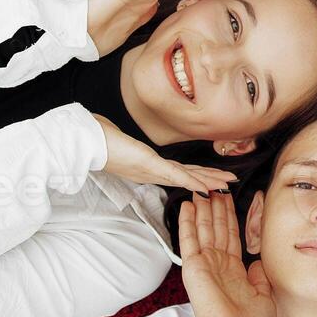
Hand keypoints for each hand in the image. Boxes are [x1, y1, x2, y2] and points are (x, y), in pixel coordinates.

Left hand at [95, 115, 237, 191]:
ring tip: (226, 185)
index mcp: (146, 166)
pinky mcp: (150, 166)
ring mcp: (151, 171)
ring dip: (208, 182)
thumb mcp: (115, 137)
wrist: (86, 142)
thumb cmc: (98, 138)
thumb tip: (113, 129)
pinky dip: (192, 182)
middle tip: (229, 183)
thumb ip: (121, 136)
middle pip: (187, 176)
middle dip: (210, 179)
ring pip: (186, 178)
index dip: (196, 174)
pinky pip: (175, 176)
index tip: (212, 176)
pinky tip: (206, 187)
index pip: (177, 171)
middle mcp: (151, 172)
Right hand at [179, 193, 276, 316]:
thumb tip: (258, 263)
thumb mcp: (265, 298)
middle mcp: (218, 266)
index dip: (230, 218)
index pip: (232, 237)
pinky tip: (188, 205)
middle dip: (216, 207)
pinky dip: (188, 221)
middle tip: (213, 186)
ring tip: (201, 188)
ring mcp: (205, 265)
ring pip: (204, 228)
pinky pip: (190, 239)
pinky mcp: (194, 266)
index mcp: (235, 273)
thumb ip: (260, 278)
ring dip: (202, 208)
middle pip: (217, 228)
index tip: (228, 200)